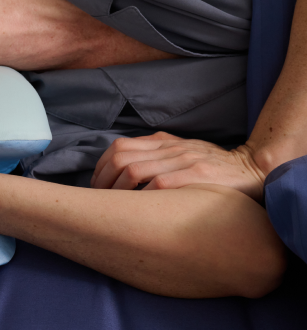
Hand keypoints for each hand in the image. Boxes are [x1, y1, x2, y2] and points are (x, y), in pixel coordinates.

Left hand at [91, 132, 265, 200]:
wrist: (253, 168)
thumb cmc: (214, 165)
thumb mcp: (182, 152)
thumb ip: (157, 154)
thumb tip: (125, 168)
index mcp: (162, 141)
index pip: (119, 147)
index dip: (101, 167)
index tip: (96, 186)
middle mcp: (169, 147)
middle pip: (121, 157)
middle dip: (103, 180)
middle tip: (98, 200)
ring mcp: (182, 159)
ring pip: (135, 169)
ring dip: (118, 190)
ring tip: (112, 207)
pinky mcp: (198, 174)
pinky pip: (161, 183)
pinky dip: (143, 194)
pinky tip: (137, 208)